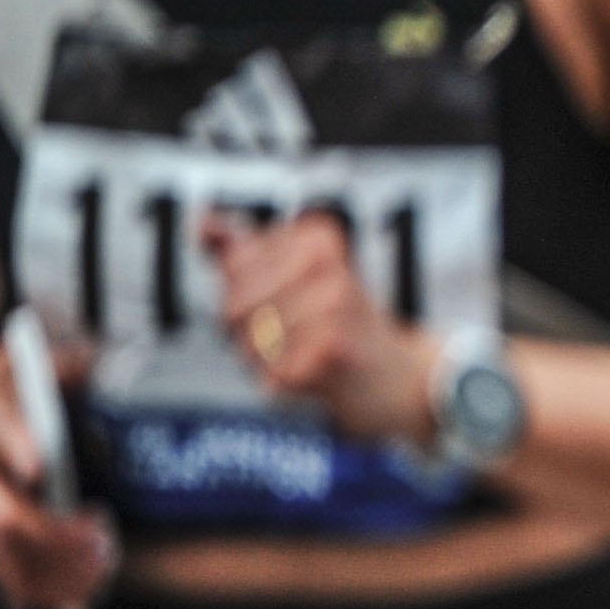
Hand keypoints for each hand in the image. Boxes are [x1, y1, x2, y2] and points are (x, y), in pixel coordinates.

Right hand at [0, 341, 111, 608]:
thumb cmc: (10, 394)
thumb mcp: (30, 362)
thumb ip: (69, 359)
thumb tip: (118, 361)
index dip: (12, 444)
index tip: (40, 464)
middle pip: (5, 516)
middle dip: (59, 532)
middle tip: (103, 527)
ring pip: (12, 562)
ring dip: (68, 568)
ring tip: (107, 554)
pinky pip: (16, 587)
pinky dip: (60, 593)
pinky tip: (93, 578)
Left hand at [207, 212, 430, 441]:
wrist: (406, 379)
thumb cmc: (348, 329)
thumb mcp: (301, 279)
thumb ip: (247, 252)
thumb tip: (202, 224)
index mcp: (317, 240)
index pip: (234, 266)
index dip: (244, 294)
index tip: (283, 301)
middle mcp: (326, 267)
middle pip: (234, 306)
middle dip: (250, 333)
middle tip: (293, 337)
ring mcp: (330, 308)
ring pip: (248, 342)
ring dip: (267, 362)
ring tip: (305, 357)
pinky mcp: (329, 350)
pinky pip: (268, 372)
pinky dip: (283, 384)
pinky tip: (313, 376)